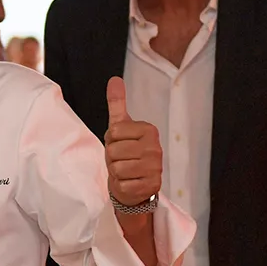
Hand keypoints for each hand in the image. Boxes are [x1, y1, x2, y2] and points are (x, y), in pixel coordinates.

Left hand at [104, 77, 161, 206]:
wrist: (135, 184)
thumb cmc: (126, 154)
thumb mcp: (120, 127)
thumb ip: (117, 104)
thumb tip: (114, 79)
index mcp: (149, 130)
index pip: (113, 132)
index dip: (111, 140)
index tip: (120, 144)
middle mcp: (155, 148)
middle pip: (114, 151)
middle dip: (112, 158)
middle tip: (122, 160)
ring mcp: (155, 168)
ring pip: (117, 168)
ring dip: (116, 172)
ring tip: (125, 171)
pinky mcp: (151, 186)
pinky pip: (122, 185)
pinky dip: (121, 186)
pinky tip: (130, 182)